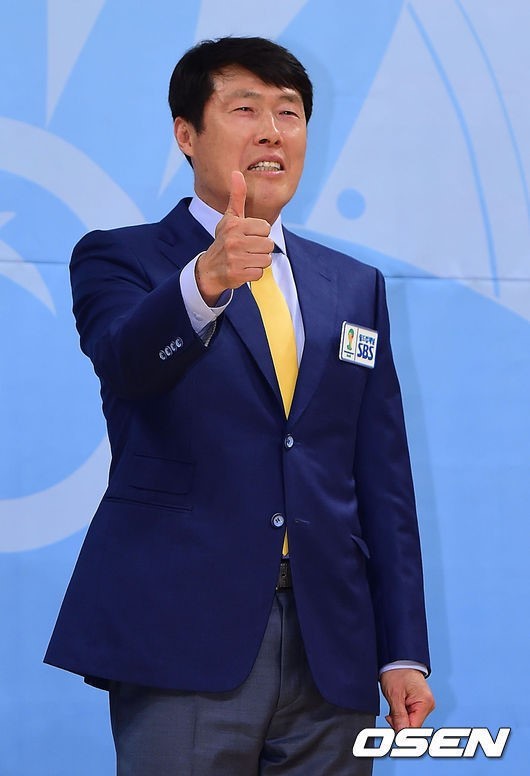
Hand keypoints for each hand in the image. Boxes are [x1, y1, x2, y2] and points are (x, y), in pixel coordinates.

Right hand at [195, 171, 273, 304]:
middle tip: (247, 249)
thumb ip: (237, 196)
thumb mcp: (230, 217)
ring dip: (259, 261)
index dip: (260, 233)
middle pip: (268, 244)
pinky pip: (260, 273)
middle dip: (261, 248)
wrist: (209, 268)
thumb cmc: (224, 240)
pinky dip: (254, 273)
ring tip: (246, 259)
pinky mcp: (237, 274)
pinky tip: (243, 269)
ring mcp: (235, 259)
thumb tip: (236, 172)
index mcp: (234, 225)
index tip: (248, 236)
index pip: (266, 228)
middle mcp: (233, 241)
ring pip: (266, 259)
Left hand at [380, 669, 434, 730]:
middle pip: (413, 726)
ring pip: (411, 721)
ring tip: (395, 702)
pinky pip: (410, 714)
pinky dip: (402, 712)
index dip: (400, 729)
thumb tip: (401, 735)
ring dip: (400, 717)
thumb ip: (398, 717)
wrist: (398, 658)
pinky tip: (398, 703)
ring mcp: (425, 704)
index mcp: (425, 703)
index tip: (390, 722)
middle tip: (390, 712)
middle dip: (399, 722)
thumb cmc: (397, 671)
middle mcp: (428, 705)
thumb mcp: (394, 695)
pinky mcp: (420, 702)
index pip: (414, 728)